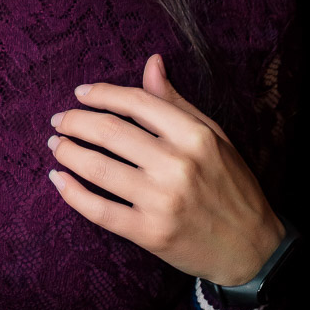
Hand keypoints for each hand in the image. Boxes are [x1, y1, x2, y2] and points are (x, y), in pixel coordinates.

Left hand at [47, 53, 283, 285]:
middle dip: (75, 121)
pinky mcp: (149, 233)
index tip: (81, 94)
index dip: (101, 94)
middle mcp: (177, 165)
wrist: (252, 247)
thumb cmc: (231, 186)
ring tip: (57, 145)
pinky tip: (59, 180)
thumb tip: (151, 63)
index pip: (136, 102)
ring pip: (97, 167)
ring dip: (68, 152)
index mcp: (195, 136)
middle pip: (109, 131)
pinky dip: (72, 193)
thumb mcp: (213, 137)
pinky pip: (98, 209)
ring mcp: (161, 201)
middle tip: (60, 120)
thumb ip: (176, 102)